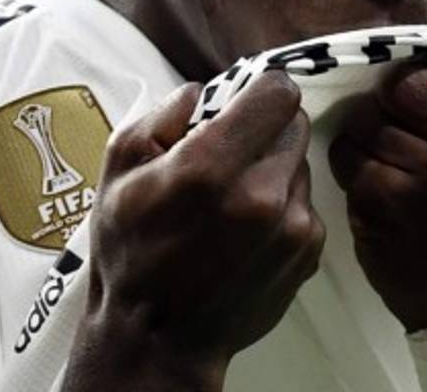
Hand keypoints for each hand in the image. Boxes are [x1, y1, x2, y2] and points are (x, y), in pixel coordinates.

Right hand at [63, 73, 324, 391]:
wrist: (159, 338)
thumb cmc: (131, 253)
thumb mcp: (118, 170)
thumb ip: (159, 116)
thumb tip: (199, 91)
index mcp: (210, 166)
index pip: (277, 92)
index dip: (259, 89)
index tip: (241, 102)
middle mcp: (261, 194)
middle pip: (293, 124)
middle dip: (263, 128)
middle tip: (230, 152)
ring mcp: (292, 225)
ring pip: (300, 163)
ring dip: (273, 167)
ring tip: (232, 197)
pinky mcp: (308, 251)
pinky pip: (305, 202)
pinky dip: (283, 204)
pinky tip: (246, 229)